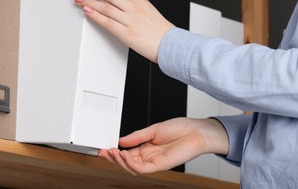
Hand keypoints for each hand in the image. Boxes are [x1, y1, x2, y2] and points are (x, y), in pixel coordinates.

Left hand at [74, 0, 174, 62]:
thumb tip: (118, 1)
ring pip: (106, 6)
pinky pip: (107, 22)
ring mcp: (130, 21)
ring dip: (90, 1)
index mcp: (140, 1)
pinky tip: (87, 11)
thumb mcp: (148, 11)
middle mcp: (134, 8)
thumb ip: (133, 5)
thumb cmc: (159, 30)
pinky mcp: (127, 34)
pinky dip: (96, 16)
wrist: (170, 45)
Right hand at [98, 118, 228, 175]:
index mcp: (146, 148)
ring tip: (111, 152)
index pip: (126, 153)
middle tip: (102, 152)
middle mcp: (149, 156)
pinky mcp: (159, 166)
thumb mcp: (152, 129)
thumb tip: (121, 140)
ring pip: (131, 167)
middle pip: (126, 162)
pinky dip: (130, 164)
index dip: (114, 151)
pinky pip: (141, 169)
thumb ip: (136, 136)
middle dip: (112, 158)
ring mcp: (153, 162)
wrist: (195, 132)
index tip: (104, 147)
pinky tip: (123, 156)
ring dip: (119, 161)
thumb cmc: (180, 129)